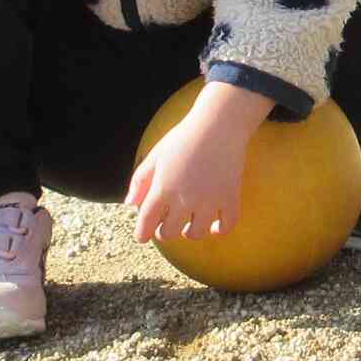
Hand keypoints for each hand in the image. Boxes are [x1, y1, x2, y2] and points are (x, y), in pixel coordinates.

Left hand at [127, 81, 269, 240]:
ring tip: (189, 222)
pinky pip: (226, 226)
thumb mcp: (155, 155)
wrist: (219, 124)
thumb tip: (130, 204)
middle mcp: (185, 199)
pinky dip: (219, 230)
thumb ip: (140, 180)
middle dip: (164, 232)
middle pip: (169, 232)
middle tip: (167, 224)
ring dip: (189, 231)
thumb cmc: (184, 138)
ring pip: (196, 233)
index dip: (141, 234)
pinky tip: (214, 225)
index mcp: (163, 187)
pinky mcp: (230, 198)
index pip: (146, 222)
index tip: (142, 236)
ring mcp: (209, 201)